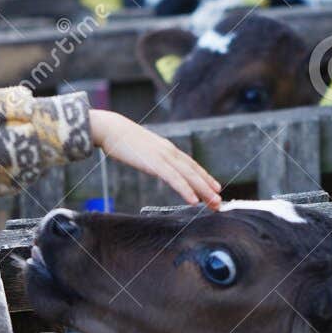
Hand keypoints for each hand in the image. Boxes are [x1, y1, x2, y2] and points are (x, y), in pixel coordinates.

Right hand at [89, 109, 221, 208]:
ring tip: (214, 203)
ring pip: (189, 176)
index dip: (204, 177)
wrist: (111, 129)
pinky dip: (186, 190)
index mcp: (167, 149)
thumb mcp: (144, 149)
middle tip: (220, 203)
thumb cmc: (123, 140)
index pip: (191, 165)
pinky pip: (174, 179)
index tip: (215, 188)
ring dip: (203, 191)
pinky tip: (194, 200)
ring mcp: (164, 157)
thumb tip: (156, 165)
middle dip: (208, 188)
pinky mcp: (155, 163)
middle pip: (194, 171)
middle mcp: (170, 152)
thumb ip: (153, 157)